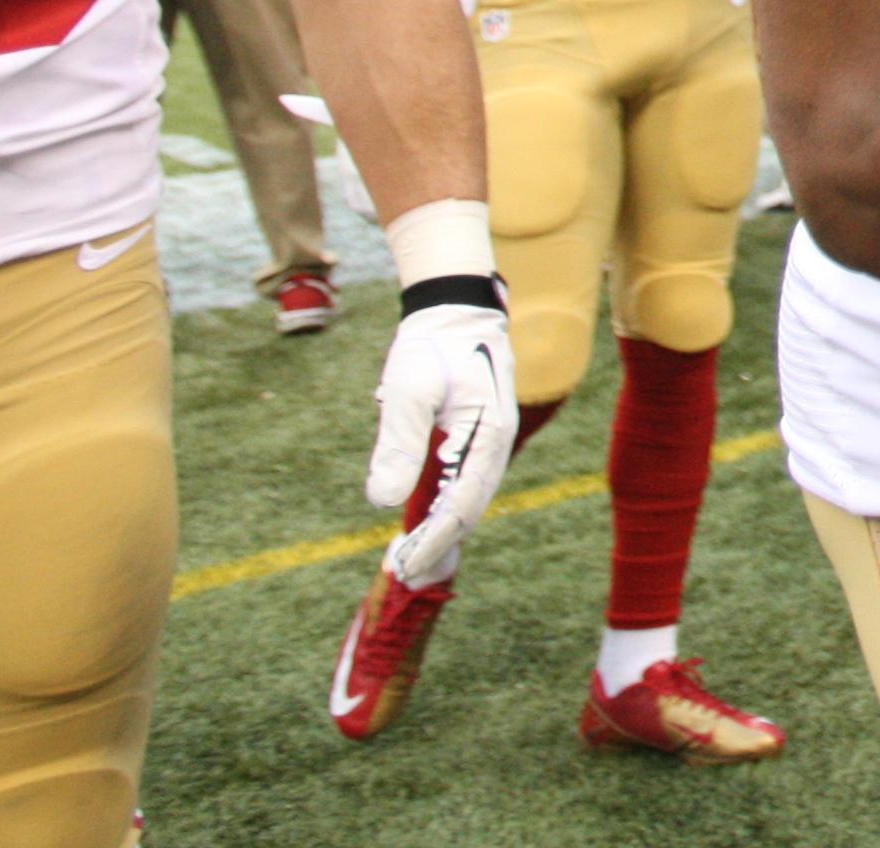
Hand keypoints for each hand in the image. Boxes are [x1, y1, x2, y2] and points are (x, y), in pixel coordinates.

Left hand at [369, 287, 519, 578]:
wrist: (455, 309)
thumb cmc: (431, 347)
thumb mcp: (408, 392)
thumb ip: (400, 445)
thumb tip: (383, 501)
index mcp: (489, 435)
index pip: (462, 504)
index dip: (432, 540)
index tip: (403, 566)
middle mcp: (497, 443)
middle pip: (470, 507)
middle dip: (437, 542)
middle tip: (403, 571)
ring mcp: (490, 440)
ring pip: (469, 497)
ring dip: (440, 527)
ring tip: (409, 554)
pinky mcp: (477, 435)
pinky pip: (464, 481)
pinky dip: (444, 506)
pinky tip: (421, 518)